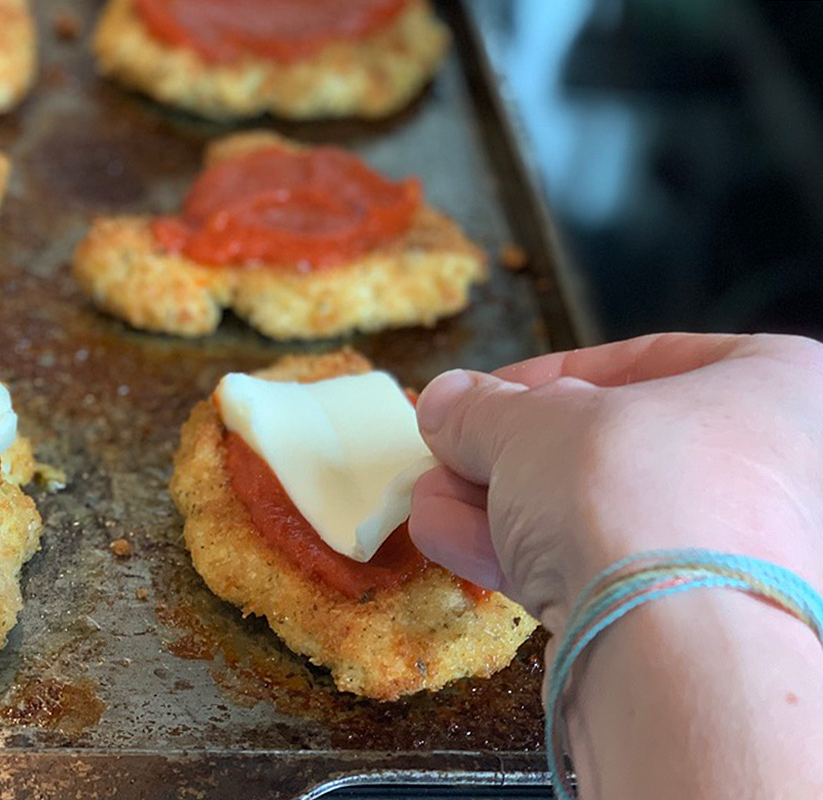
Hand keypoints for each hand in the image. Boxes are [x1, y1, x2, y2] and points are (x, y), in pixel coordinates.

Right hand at [409, 332, 822, 635]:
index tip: (485, 397)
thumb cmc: (641, 494)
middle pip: (609, 450)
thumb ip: (485, 410)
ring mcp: (735, 558)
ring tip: (432, 501)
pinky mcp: (687, 627)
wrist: (677, 649)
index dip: (546, 377)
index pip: (645, 364)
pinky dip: (522, 557)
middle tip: (451, 455)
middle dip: (508, 455)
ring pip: (594, 518)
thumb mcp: (534, 422)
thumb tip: (451, 403)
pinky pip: (597, 573)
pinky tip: (455, 542)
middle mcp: (775, 475)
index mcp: (777, 389)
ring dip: (498, 508)